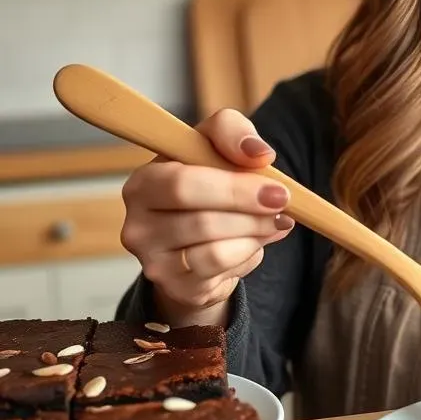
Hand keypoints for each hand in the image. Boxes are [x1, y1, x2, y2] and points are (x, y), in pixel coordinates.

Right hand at [120, 109, 294, 323]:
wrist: (198, 235)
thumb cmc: (206, 181)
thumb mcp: (214, 144)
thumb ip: (232, 131)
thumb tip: (259, 153)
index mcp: (143, 184)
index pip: (182, 185)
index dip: (234, 189)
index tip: (277, 189)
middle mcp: (138, 225)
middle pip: (202, 222)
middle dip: (252, 214)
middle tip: (283, 205)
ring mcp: (153, 262)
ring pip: (216, 253)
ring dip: (256, 235)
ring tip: (274, 222)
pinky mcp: (176, 288)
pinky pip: (222, 273)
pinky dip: (248, 255)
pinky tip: (254, 242)